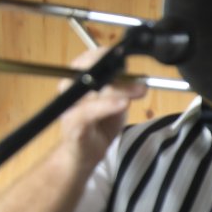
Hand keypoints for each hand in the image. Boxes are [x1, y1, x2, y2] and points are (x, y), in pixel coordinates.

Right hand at [56, 47, 146, 164]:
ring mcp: (70, 105)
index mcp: (80, 79)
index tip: (127, 59)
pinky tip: (122, 104)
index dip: (109, 56)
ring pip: (91, 89)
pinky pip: (88, 111)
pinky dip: (106, 106)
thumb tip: (141, 80)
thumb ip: (124, 91)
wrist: (82, 155)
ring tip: (138, 91)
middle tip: (140, 81)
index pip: (91, 58)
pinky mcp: (72, 123)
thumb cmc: (98, 126)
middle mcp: (71, 88)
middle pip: (91, 71)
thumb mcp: (116, 104)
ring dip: (117, 89)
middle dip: (117, 73)